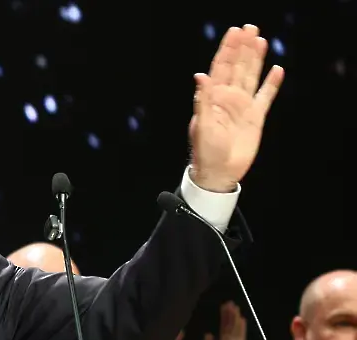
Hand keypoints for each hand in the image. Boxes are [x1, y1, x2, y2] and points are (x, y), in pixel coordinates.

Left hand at [189, 24, 284, 192]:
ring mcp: (242, 106)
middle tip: (249, 28)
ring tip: (260, 40)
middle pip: (237, 67)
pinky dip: (271, 84)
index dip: (227, 50)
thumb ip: (202, 100)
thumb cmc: (205, 151)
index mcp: (213, 98)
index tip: (234, 33)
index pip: (221, 68)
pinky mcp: (255, 118)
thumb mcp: (201, 126)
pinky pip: (265, 97)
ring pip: (251, 77)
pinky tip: (277, 71)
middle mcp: (228, 98)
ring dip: (255, 59)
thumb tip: (201, 76)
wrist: (219, 172)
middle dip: (242, 48)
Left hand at [204, 300, 246, 339]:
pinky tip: (242, 320)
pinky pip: (240, 337)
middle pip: (230, 325)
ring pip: (235, 329)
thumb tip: (208, 333)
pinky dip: (241, 328)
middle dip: (230, 314)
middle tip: (230, 303)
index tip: (224, 307)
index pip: (224, 326)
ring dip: (235, 318)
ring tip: (235, 308)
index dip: (224, 317)